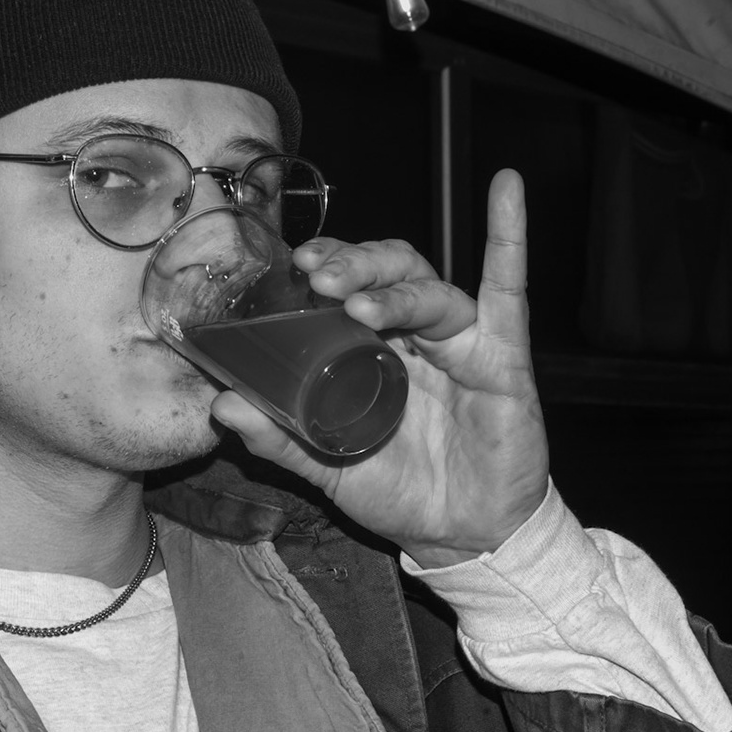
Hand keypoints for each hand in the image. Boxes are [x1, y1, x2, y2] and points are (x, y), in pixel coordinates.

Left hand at [210, 169, 547, 567]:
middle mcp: (418, 335)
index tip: (295, 264)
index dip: (327, 264)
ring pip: (429, 288)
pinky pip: (510, 292)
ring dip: (392, 286)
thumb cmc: (401, 492)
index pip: (352, 285)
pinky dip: (509, 238)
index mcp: (376, 347)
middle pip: (388, 272)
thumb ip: (279, 436)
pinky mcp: (503, 358)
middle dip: (352, 265)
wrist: (461, 540)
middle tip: (316, 275)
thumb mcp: (326, 465)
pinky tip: (507, 192)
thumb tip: (222, 405)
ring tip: (355, 303)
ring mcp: (462, 342)